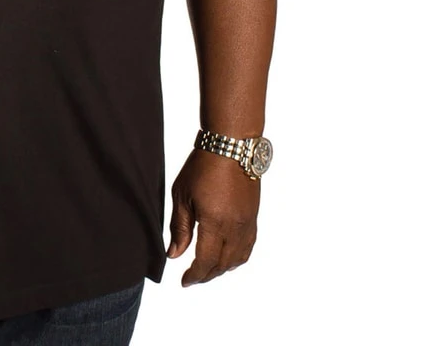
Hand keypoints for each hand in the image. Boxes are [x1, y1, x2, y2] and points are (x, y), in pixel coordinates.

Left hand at [166, 147, 258, 285]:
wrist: (231, 146)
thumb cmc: (203, 166)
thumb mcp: (182, 195)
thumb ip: (179, 227)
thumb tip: (174, 254)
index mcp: (215, 223)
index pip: (205, 262)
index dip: (194, 276)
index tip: (184, 281)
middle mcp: (235, 228)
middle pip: (222, 265)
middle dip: (206, 275)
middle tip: (192, 277)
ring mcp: (247, 224)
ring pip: (237, 259)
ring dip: (222, 269)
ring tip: (207, 269)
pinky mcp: (253, 217)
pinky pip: (247, 247)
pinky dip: (237, 258)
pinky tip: (227, 257)